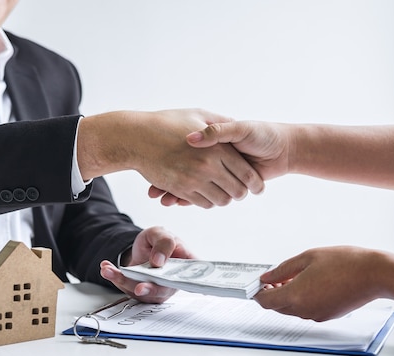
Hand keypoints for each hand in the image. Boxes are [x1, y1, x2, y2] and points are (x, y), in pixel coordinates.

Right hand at [78, 109, 263, 207]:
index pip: (246, 173)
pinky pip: (202, 203)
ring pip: (220, 200)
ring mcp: (193, 179)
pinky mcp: (180, 189)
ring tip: (224, 192)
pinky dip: (207, 202)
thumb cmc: (166, 122)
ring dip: (224, 199)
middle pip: (237, 191)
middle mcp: (207, 165)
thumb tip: (238, 125)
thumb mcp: (198, 114)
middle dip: (242, 194)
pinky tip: (207, 193)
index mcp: (217, 148)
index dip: (256, 183)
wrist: (135, 136)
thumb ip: (221, 123)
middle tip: (241, 191)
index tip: (257, 186)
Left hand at [100, 226, 193, 302]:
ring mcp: (158, 289)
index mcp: (186, 265)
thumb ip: (164, 242)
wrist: (143, 248)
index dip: (186, 284)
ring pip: (143, 293)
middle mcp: (173, 281)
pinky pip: (128, 289)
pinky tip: (107, 269)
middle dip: (149, 290)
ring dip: (124, 282)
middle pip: (164, 290)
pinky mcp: (142, 292)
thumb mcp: (160, 233)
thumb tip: (159, 261)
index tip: (172, 284)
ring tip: (109, 270)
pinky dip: (116, 278)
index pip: (192, 278)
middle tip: (139, 288)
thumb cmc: (158, 241)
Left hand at [253, 246, 381, 320]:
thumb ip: (283, 269)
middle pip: (278, 307)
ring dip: (287, 296)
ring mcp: (317, 314)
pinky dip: (301, 300)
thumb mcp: (307, 258)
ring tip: (293, 277)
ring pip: (292, 309)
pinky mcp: (328, 315)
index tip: (256, 285)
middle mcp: (304, 310)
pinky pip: (306, 310)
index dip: (258, 294)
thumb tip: (267, 278)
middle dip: (272, 294)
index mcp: (296, 295)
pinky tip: (308, 284)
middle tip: (273, 279)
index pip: (266, 302)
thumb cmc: (345, 263)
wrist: (374, 275)